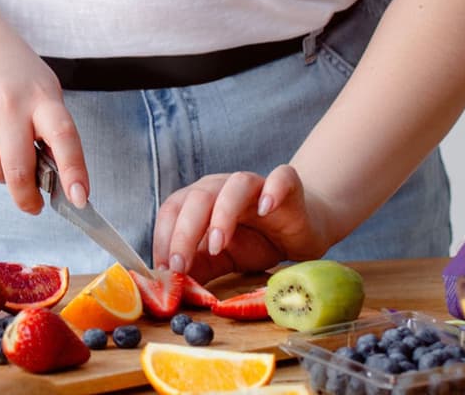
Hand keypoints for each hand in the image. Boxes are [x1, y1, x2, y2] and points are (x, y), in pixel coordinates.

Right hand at [0, 21, 87, 215]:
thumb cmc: (12, 70)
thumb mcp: (42, 89)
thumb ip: (50, 129)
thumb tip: (57, 181)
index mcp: (42, 96)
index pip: (63, 137)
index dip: (74, 171)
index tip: (80, 199)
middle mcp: (10, 104)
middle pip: (19, 169)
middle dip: (27, 197)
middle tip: (33, 206)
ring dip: (0, 172)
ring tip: (2, 147)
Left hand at [152, 166, 333, 281]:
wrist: (301, 229)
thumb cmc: (257, 241)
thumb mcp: (222, 259)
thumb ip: (198, 267)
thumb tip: (169, 286)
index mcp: (201, 200)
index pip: (173, 209)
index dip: (163, 238)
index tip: (163, 270)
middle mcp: (223, 186)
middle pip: (198, 198)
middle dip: (184, 233)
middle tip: (180, 266)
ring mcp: (256, 184)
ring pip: (234, 187)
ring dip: (222, 214)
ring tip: (218, 245)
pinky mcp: (288, 185)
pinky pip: (280, 178)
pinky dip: (272, 191)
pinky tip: (266, 209)